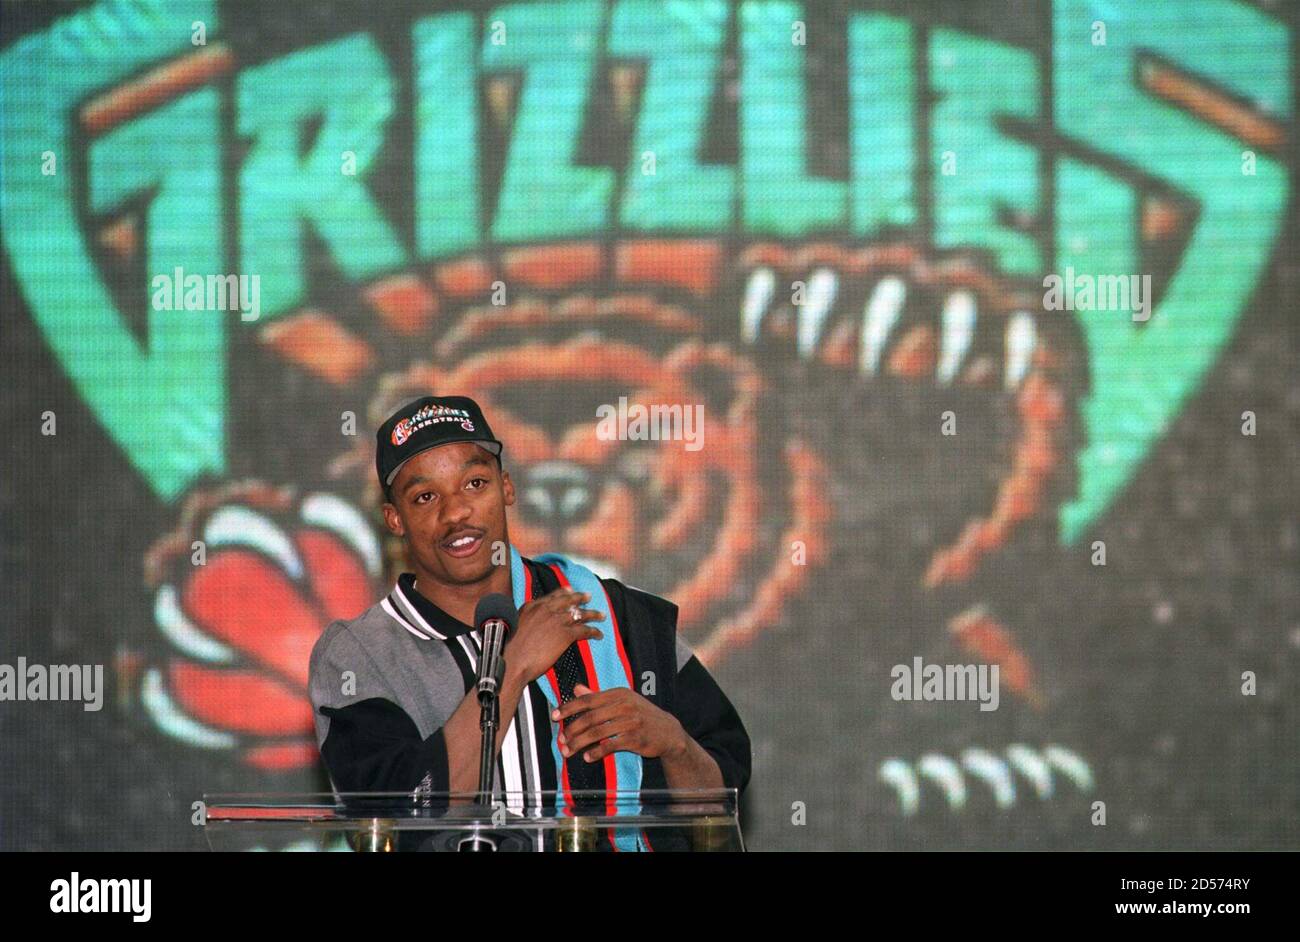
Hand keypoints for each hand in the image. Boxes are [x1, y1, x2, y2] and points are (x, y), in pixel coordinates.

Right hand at [506, 588, 604, 683]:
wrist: (512, 662)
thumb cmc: (509, 651)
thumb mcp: (514, 626)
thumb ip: (527, 620)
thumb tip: (534, 623)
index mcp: (531, 607)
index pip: (552, 596)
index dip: (562, 593)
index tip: (569, 591)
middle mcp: (545, 610)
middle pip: (567, 600)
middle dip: (580, 598)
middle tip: (588, 597)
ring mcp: (556, 621)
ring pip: (579, 614)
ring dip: (592, 614)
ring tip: (601, 616)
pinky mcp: (565, 634)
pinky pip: (584, 630)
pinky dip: (594, 632)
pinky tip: (599, 635)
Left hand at [553, 683, 686, 763]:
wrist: (668, 732)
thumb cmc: (642, 715)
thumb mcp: (623, 700)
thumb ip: (598, 696)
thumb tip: (576, 689)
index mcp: (619, 693)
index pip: (588, 700)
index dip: (569, 708)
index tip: (555, 716)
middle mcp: (624, 705)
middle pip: (590, 717)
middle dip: (572, 730)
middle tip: (561, 739)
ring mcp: (631, 722)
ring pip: (597, 732)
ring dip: (579, 743)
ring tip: (569, 750)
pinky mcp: (635, 739)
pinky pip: (610, 745)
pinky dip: (596, 752)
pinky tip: (588, 757)